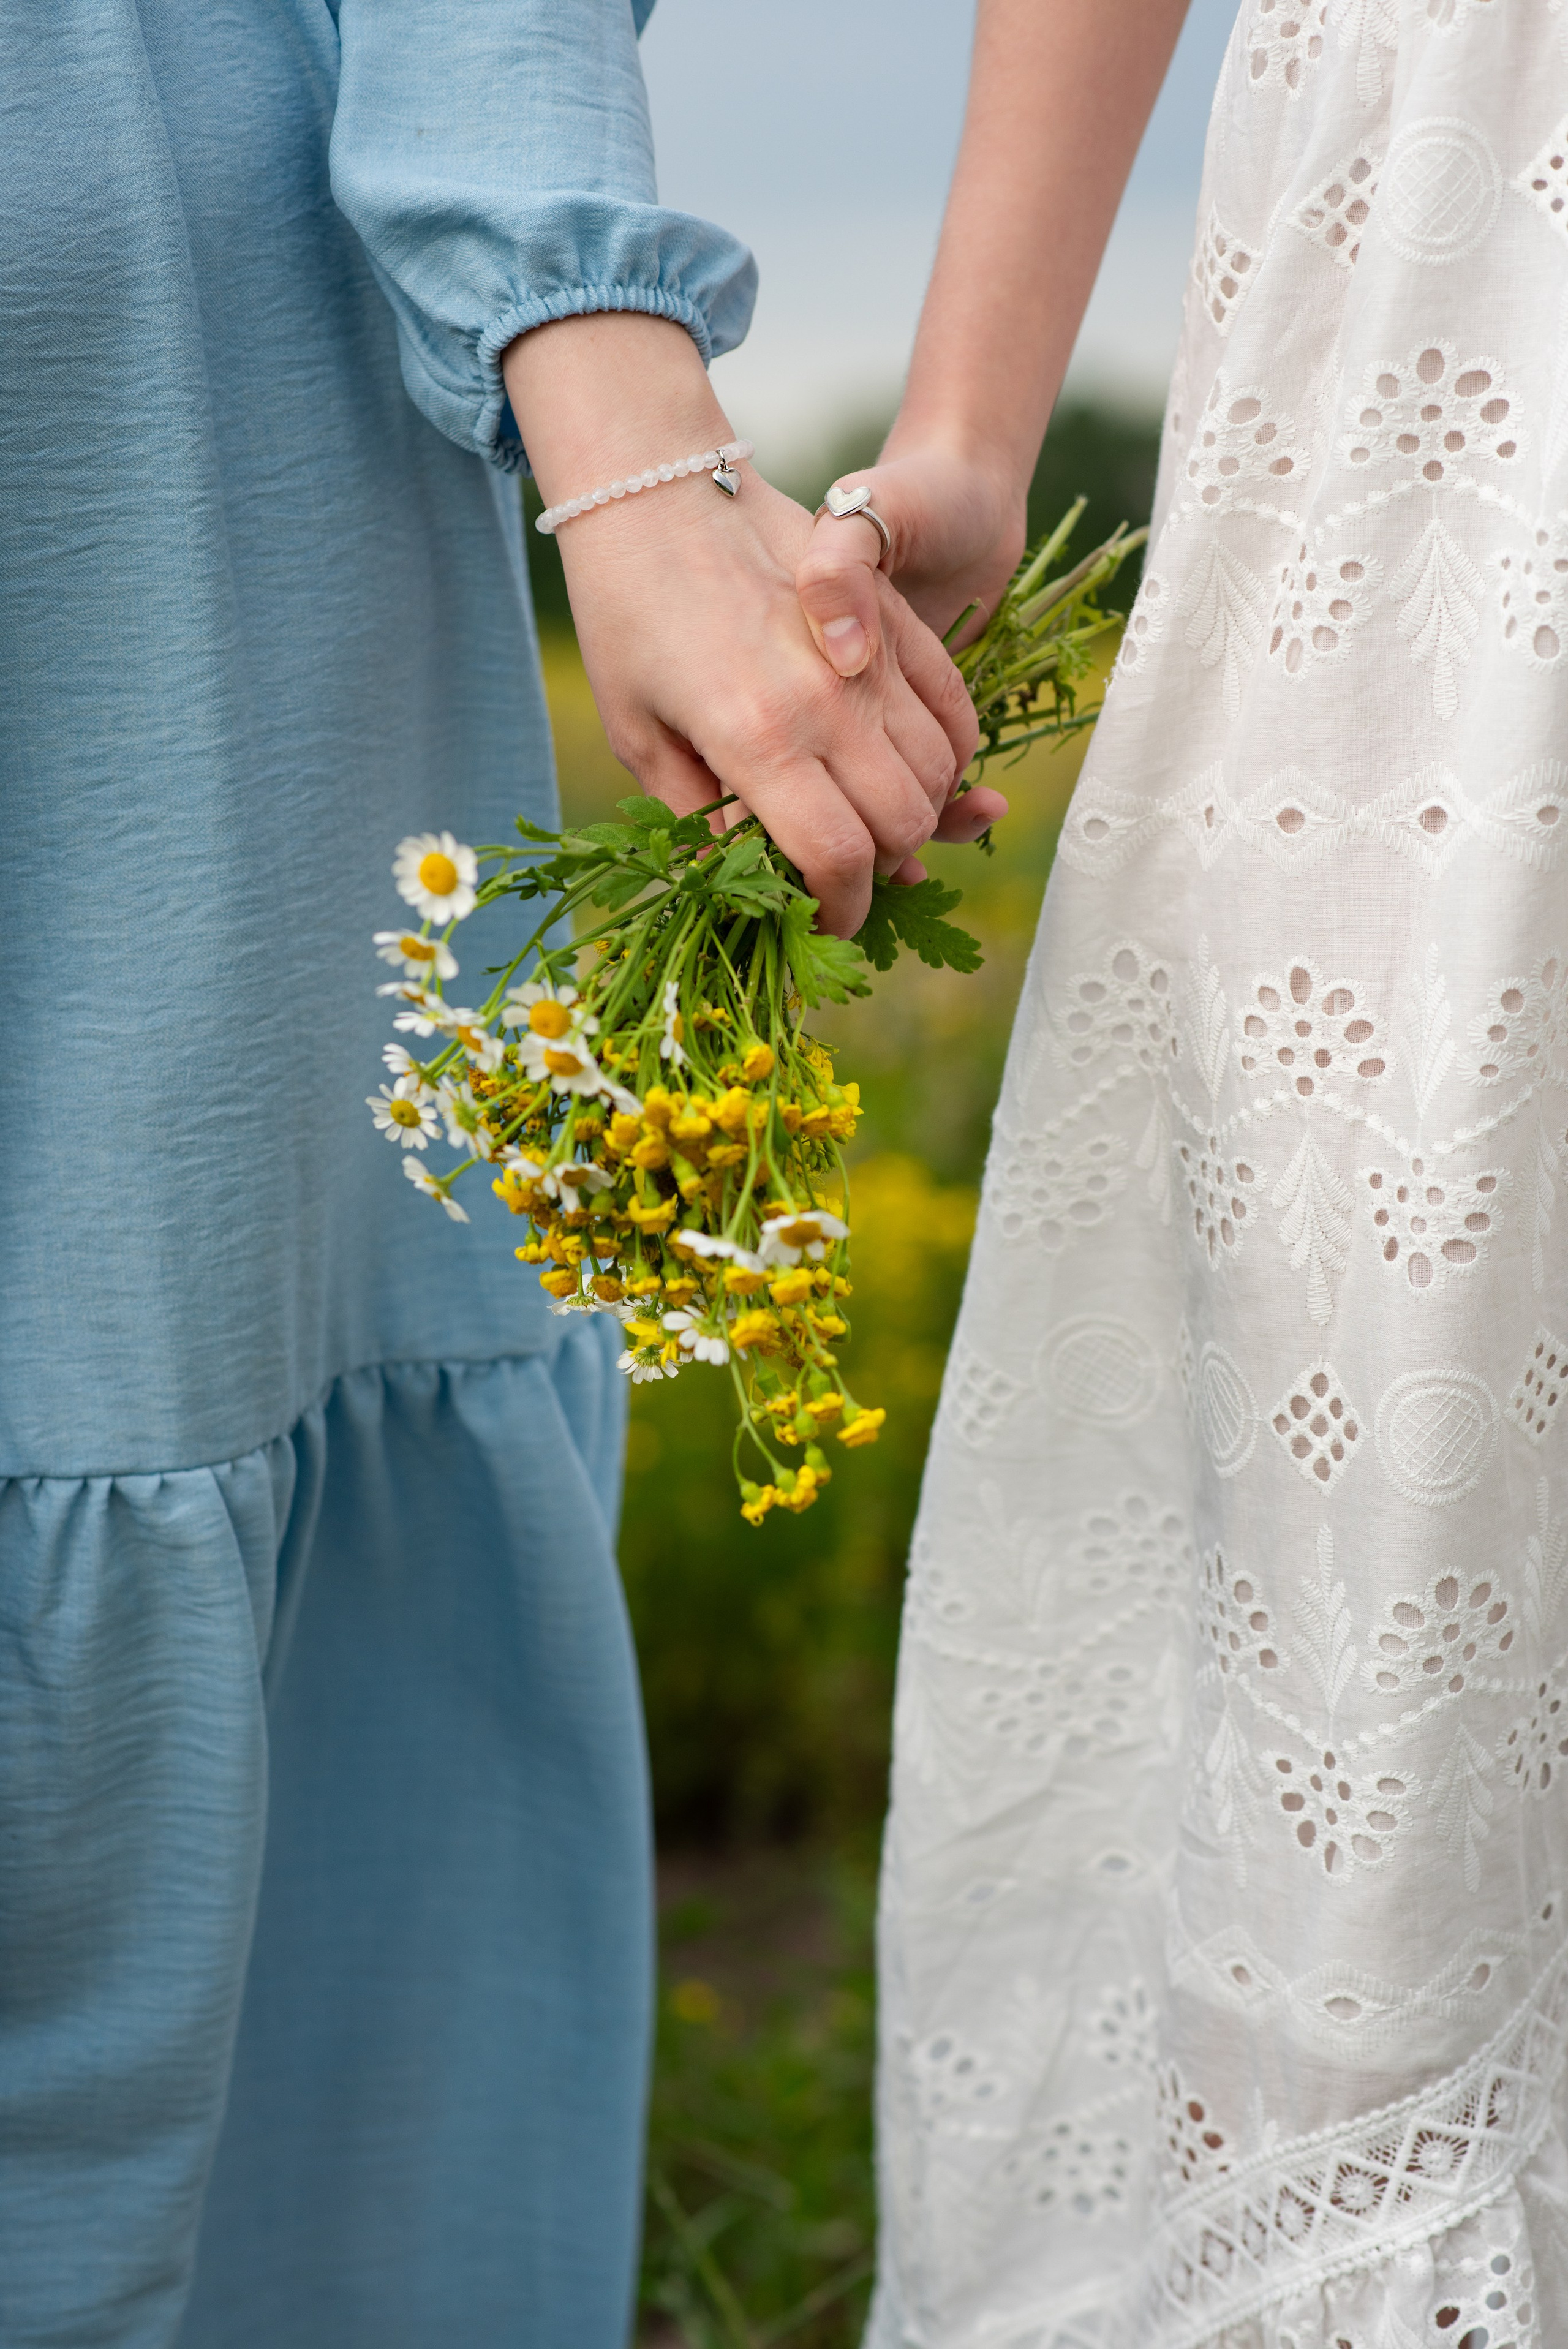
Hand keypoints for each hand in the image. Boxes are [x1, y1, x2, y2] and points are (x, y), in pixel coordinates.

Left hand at [502, 317, 979, 935]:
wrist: (660, 492)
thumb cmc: (629, 618)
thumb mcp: (639, 735)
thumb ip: (700, 818)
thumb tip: (753, 880)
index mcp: (756, 740)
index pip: (837, 859)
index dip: (840, 910)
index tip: (825, 925)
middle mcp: (827, 703)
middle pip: (899, 825)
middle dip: (879, 872)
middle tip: (841, 876)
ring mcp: (871, 659)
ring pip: (936, 775)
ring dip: (914, 818)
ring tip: (868, 825)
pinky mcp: (897, 624)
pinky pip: (955, 714)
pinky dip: (950, 759)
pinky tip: (914, 774)